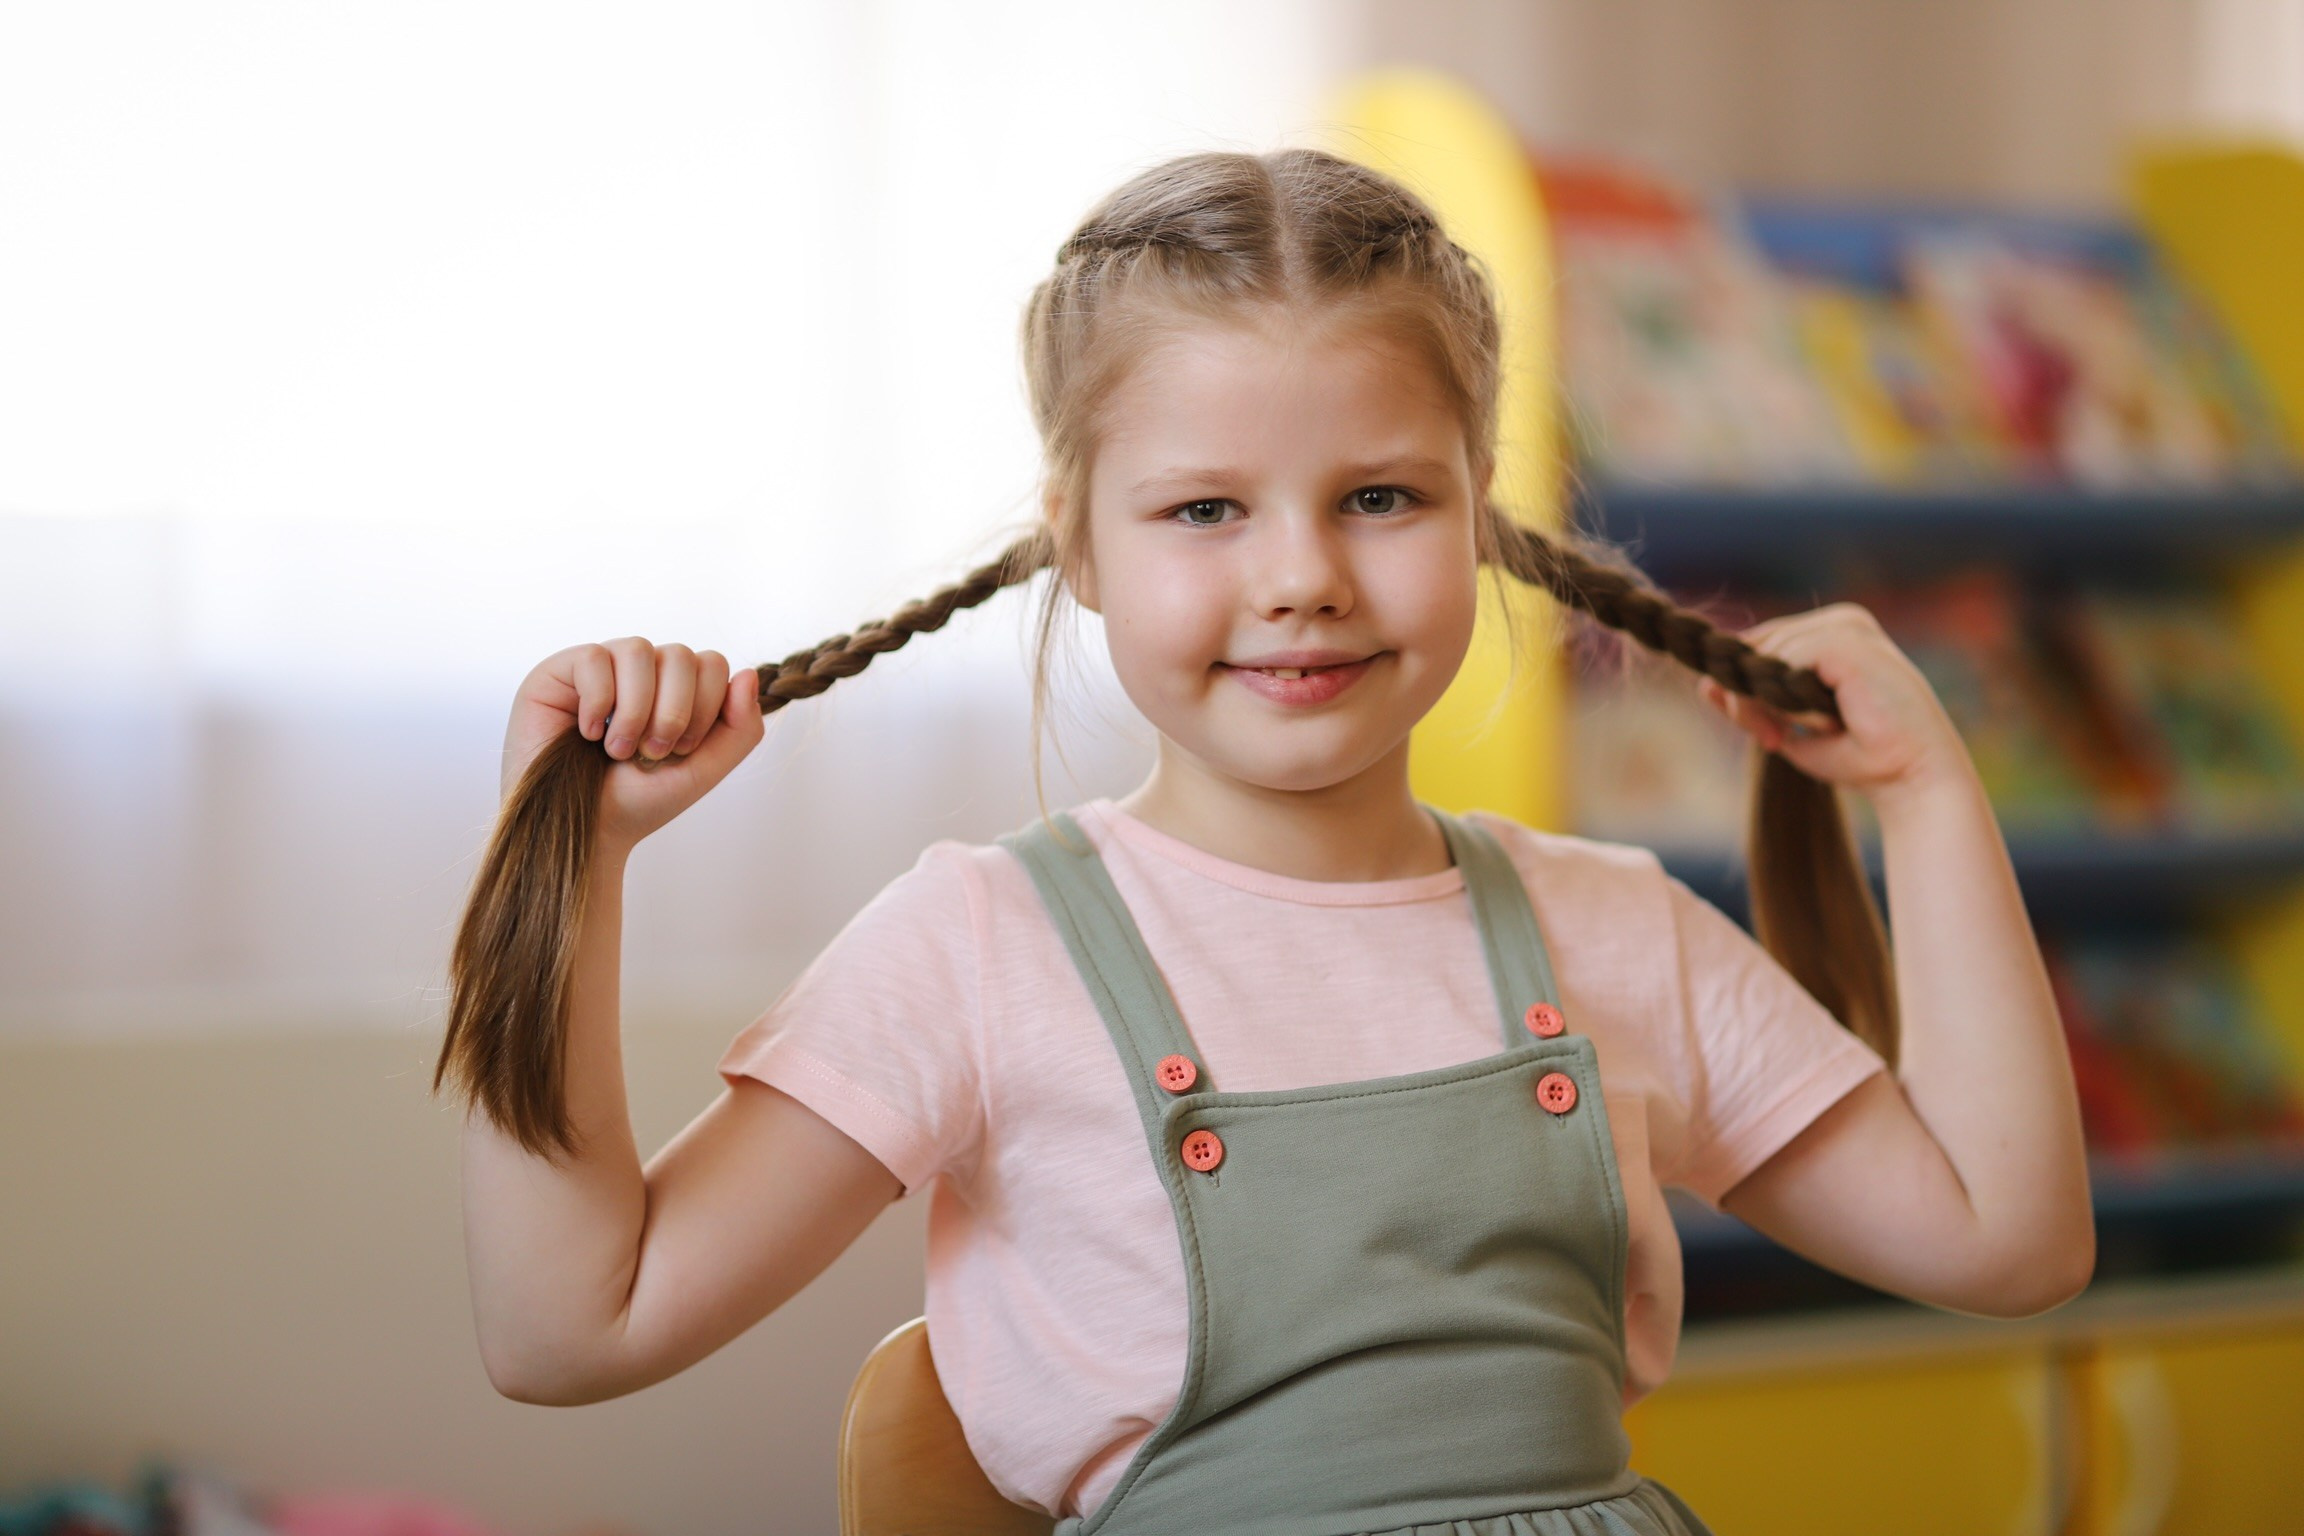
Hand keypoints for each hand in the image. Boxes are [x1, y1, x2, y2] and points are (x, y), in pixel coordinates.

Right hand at [504, 638, 763, 850]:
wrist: (586, 830)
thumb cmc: (641, 800)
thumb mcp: (705, 768)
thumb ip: (741, 727)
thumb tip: (751, 673)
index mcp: (677, 687)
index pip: (711, 663)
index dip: (704, 707)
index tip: (681, 750)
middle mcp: (642, 671)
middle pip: (679, 654)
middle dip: (674, 712)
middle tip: (652, 753)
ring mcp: (602, 666)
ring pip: (638, 649)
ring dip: (636, 710)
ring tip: (619, 750)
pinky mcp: (560, 670)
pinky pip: (593, 657)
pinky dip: (598, 703)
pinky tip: (589, 733)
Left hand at [1694, 602, 1969, 806]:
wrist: (1913, 776)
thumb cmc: (1861, 755)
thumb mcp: (1790, 725)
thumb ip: (1750, 701)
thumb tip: (1703, 685)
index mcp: (1834, 634)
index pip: (1763, 644)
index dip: (1745, 686)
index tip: (1761, 733)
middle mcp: (1841, 622)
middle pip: (1757, 644)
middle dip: (1745, 694)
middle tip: (1767, 739)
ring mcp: (1845, 627)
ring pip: (1762, 653)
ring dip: (1757, 703)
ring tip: (1779, 738)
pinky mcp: (1846, 641)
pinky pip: (1780, 661)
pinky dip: (1774, 698)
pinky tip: (1794, 728)